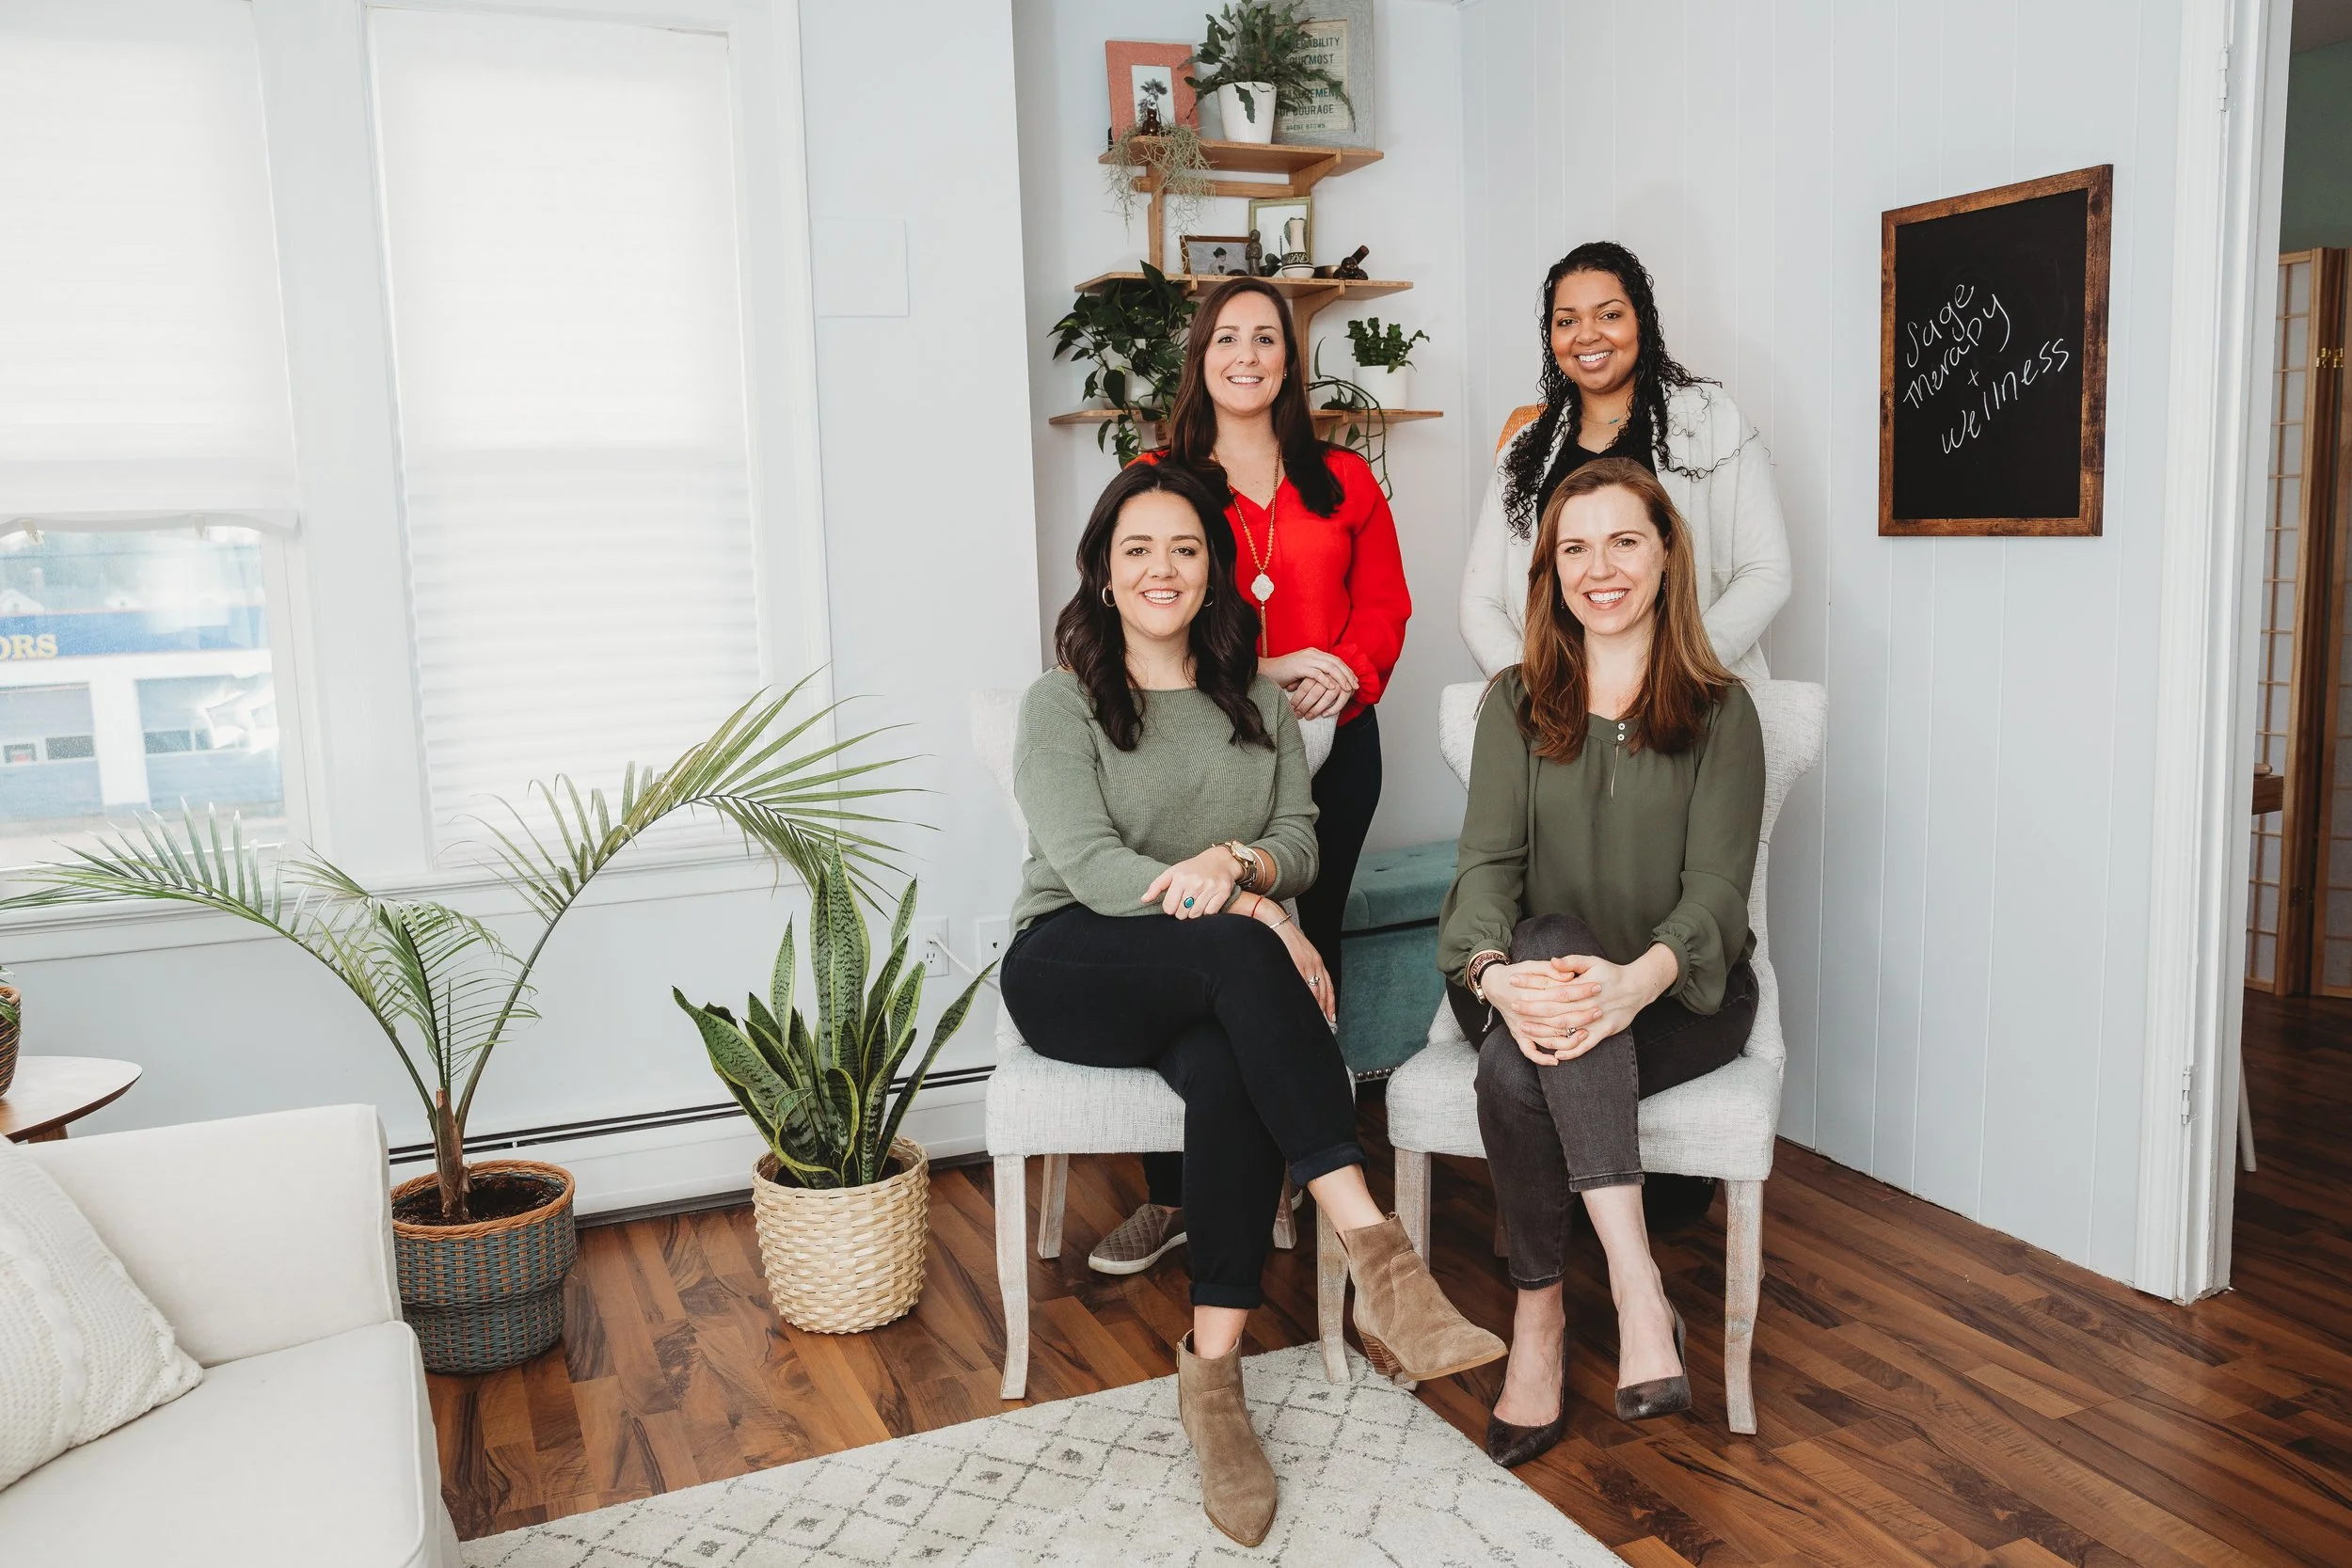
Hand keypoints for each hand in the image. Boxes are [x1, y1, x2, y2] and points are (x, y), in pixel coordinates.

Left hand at [1143, 847, 1238, 918]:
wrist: (1220, 860)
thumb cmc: (1192, 868)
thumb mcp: (1172, 872)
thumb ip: (1156, 886)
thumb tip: (1143, 900)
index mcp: (1180, 878)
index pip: (1169, 908)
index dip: (1170, 908)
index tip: (1175, 902)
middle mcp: (1195, 882)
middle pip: (1181, 914)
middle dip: (1182, 912)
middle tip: (1186, 903)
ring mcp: (1210, 888)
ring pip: (1195, 915)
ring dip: (1193, 913)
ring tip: (1195, 903)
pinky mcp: (1222, 892)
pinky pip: (1210, 913)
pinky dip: (1207, 912)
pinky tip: (1206, 903)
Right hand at [1260, 647, 1358, 698]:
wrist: (1266, 671)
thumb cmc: (1283, 674)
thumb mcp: (1303, 671)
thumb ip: (1315, 673)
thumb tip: (1329, 682)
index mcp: (1314, 653)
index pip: (1335, 660)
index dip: (1347, 670)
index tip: (1355, 681)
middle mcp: (1311, 653)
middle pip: (1336, 662)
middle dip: (1348, 674)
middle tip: (1356, 686)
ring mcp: (1305, 659)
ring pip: (1330, 667)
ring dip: (1341, 678)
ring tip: (1348, 688)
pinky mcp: (1299, 667)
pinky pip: (1317, 673)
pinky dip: (1326, 680)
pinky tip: (1333, 688)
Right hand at [1273, 917, 1335, 1024]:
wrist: (1275, 921)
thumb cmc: (1283, 937)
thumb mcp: (1298, 952)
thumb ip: (1302, 967)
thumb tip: (1303, 983)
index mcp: (1316, 960)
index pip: (1328, 986)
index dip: (1330, 1003)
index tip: (1331, 1016)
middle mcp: (1314, 962)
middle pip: (1324, 991)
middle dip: (1325, 1009)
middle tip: (1326, 1024)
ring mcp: (1306, 963)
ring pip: (1316, 990)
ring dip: (1317, 1007)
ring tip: (1316, 1020)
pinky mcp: (1296, 962)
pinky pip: (1304, 984)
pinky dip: (1307, 997)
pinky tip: (1306, 1007)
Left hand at [1287, 675, 1350, 719]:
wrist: (1337, 676)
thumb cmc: (1318, 678)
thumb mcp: (1307, 676)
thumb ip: (1299, 681)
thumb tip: (1288, 687)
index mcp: (1317, 669)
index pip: (1306, 685)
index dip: (1298, 697)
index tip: (1290, 708)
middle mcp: (1329, 675)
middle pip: (1315, 692)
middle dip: (1305, 705)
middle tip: (1297, 715)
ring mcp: (1339, 682)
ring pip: (1328, 697)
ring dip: (1317, 709)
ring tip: (1308, 717)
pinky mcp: (1347, 689)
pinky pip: (1341, 701)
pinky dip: (1333, 709)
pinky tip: (1324, 715)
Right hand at [1485, 960, 1601, 1062]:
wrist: (1493, 984)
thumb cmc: (1516, 973)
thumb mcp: (1532, 965)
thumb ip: (1551, 970)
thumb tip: (1570, 976)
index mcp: (1530, 992)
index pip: (1561, 993)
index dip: (1581, 990)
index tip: (1597, 987)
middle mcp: (1526, 1012)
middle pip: (1558, 1018)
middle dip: (1581, 1015)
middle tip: (1598, 1011)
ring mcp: (1522, 1026)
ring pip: (1548, 1038)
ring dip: (1568, 1039)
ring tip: (1585, 1034)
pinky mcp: (1517, 1035)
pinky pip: (1529, 1051)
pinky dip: (1541, 1058)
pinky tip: (1557, 1060)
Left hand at [1503, 944, 1678, 1063]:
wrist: (1637, 988)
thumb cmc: (1611, 973)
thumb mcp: (1593, 962)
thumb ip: (1572, 962)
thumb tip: (1552, 961)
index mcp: (1583, 988)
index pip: (1552, 988)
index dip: (1532, 987)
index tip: (1514, 984)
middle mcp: (1587, 1006)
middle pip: (1554, 1010)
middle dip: (1531, 1009)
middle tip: (1513, 1007)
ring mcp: (1595, 1021)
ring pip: (1566, 1030)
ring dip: (1544, 1031)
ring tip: (1525, 1029)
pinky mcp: (1603, 1033)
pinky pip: (1585, 1046)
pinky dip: (1571, 1052)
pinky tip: (1556, 1055)